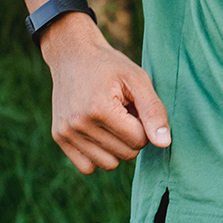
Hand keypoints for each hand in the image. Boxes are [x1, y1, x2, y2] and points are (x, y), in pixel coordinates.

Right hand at [39, 14, 171, 174]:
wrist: (73, 55)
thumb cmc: (110, 66)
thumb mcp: (138, 79)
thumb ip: (154, 110)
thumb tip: (164, 143)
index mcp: (100, 109)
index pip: (139, 140)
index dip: (144, 124)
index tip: (135, 106)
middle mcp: (79, 125)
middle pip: (125, 154)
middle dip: (132, 135)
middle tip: (123, 111)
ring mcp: (66, 133)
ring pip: (108, 164)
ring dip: (116, 147)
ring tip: (111, 121)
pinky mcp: (59, 138)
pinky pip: (87, 167)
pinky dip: (98, 155)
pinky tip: (99, 133)